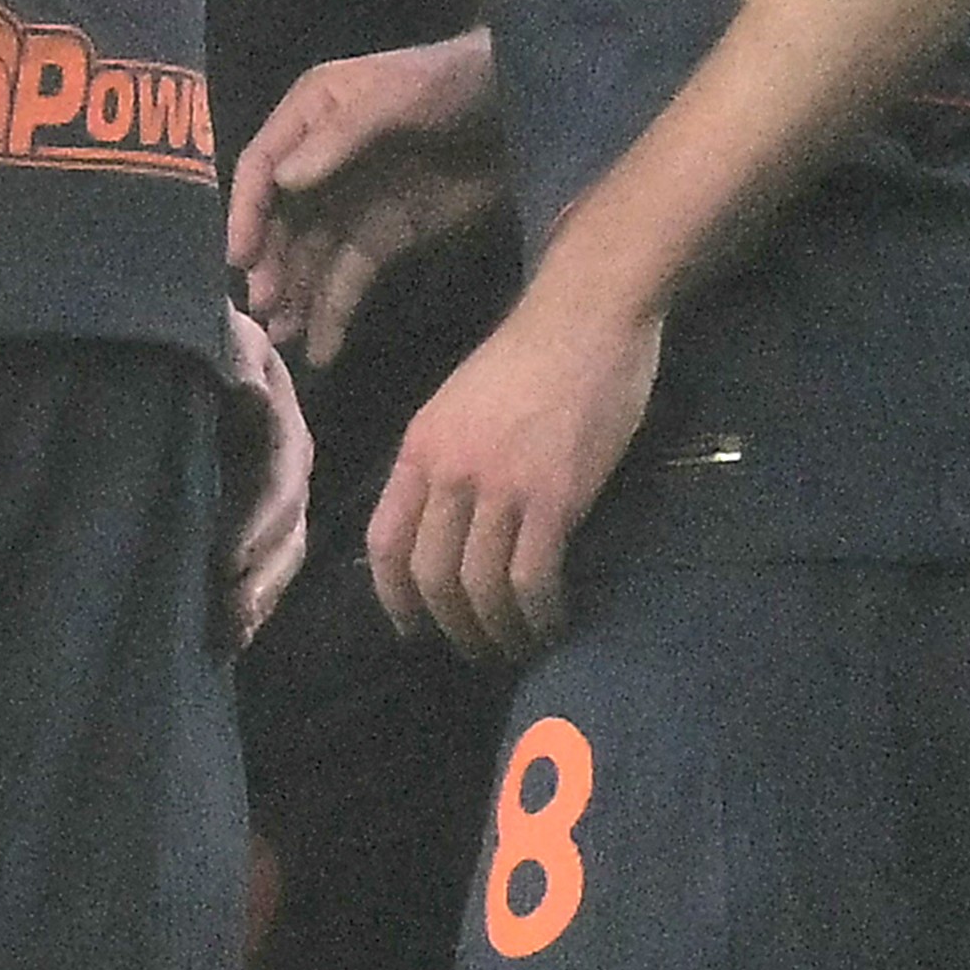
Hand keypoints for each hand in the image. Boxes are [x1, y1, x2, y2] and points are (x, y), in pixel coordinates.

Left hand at [218, 305, 313, 648]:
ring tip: (231, 636)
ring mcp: (274, 493)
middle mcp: (288, 462)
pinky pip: (265, 564)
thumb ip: (235, 354)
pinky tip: (230, 636)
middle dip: (262, 577)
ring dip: (259, 597)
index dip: (259, 521)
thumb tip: (251, 391)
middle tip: (230, 617)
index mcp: (280, 419)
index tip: (225, 558)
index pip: (284, 476)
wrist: (179, 346)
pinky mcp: (253, 517)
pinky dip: (250, 600)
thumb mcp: (218, 334)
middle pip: (290, 529)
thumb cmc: (197, 340)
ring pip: (283, 554)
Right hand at [226, 33, 509, 366]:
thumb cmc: (457, 83)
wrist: (527, 106)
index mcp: (312, 116)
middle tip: (262, 310)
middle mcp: (321, 163)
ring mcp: (355, 203)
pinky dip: (334, 311)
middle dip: (271, 265)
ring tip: (282, 339)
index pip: (263, 167)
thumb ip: (341, 136)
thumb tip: (285, 183)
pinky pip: (351, 277)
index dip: (247, 211)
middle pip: (283, 221)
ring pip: (311, 257)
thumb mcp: (400, 97)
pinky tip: (321, 349)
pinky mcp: (389, 236)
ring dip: (295, 296)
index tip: (240, 258)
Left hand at [364, 266, 662, 657]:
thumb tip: (437, 528)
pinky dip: (538, 613)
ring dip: (496, 629)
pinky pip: (532, 578)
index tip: (411, 629)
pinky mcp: (554, 496)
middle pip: (431, 575)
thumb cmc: (527, 359)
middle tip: (473, 650)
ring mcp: (500, 486)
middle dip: (450, 626)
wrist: (584, 319)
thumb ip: (442, 463)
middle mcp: (448, 473)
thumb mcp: (456, 407)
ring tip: (515, 646)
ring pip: (479, 586)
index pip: (384, 541)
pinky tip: (551, 624)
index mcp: (418, 450)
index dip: (392, 597)